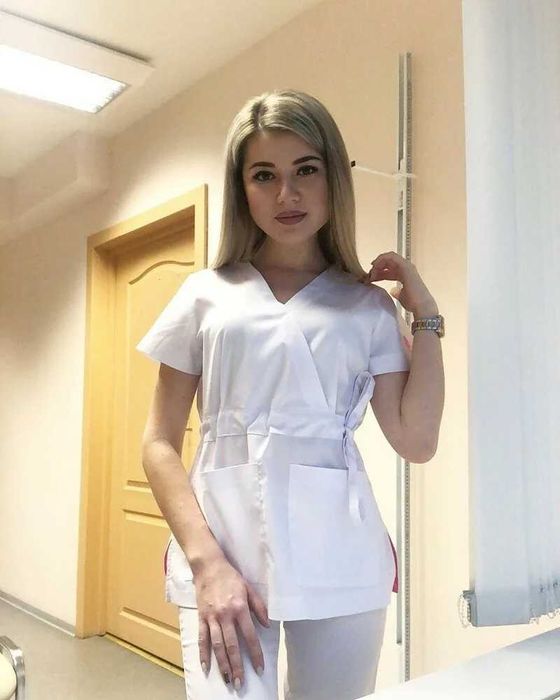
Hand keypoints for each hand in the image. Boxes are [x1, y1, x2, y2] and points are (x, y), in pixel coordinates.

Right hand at [193, 556, 268, 688]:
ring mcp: (212, 617)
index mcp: (240, 608)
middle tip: (240, 684)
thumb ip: (259, 607)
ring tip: (227, 679)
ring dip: (222, 664)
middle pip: (232, 645)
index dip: (255, 654)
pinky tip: (206, 667)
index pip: (250, 636)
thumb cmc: (231, 577)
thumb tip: (267, 625)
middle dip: (237, 666)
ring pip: (217, 645)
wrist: (209, 566)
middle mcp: (225, 615)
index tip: (259, 668)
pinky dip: (203, 654)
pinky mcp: (201, 617)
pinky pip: (202, 638)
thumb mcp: (249, 588)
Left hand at [361, 251, 437, 315]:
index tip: (370, 279)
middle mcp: (406, 268)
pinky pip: (391, 257)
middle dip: (377, 267)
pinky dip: (382, 259)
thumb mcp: (401, 296)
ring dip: (378, 263)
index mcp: (405, 275)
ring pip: (389, 257)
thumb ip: (396, 292)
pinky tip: (375, 267)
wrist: (420, 306)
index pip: (389, 270)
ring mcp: (407, 266)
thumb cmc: (412, 303)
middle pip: (388, 263)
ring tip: (372, 272)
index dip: (378, 273)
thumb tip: (392, 291)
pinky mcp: (405, 266)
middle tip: (369, 275)